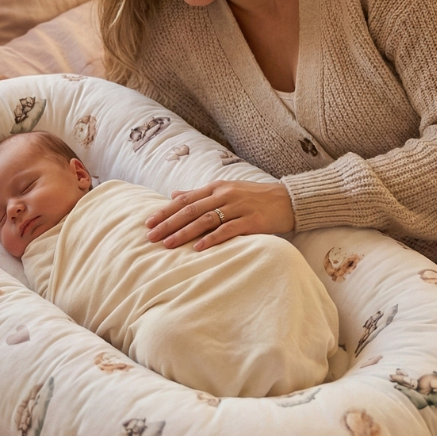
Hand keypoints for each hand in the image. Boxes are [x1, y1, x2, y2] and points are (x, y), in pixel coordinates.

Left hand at [145, 180, 294, 250]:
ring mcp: (238, 207)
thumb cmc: (254, 196)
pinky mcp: (251, 221)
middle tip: (151, 236)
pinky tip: (197, 248)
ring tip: (168, 244)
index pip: (185, 200)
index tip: (148, 223)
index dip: (165, 211)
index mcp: (216, 187)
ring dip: (184, 232)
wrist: (288, 199)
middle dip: (168, 223)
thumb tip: (174, 195)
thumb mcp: (226, 190)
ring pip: (205, 220)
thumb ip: (200, 194)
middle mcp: (225, 195)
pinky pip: (228, 230)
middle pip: (191, 210)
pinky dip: (211, 239)